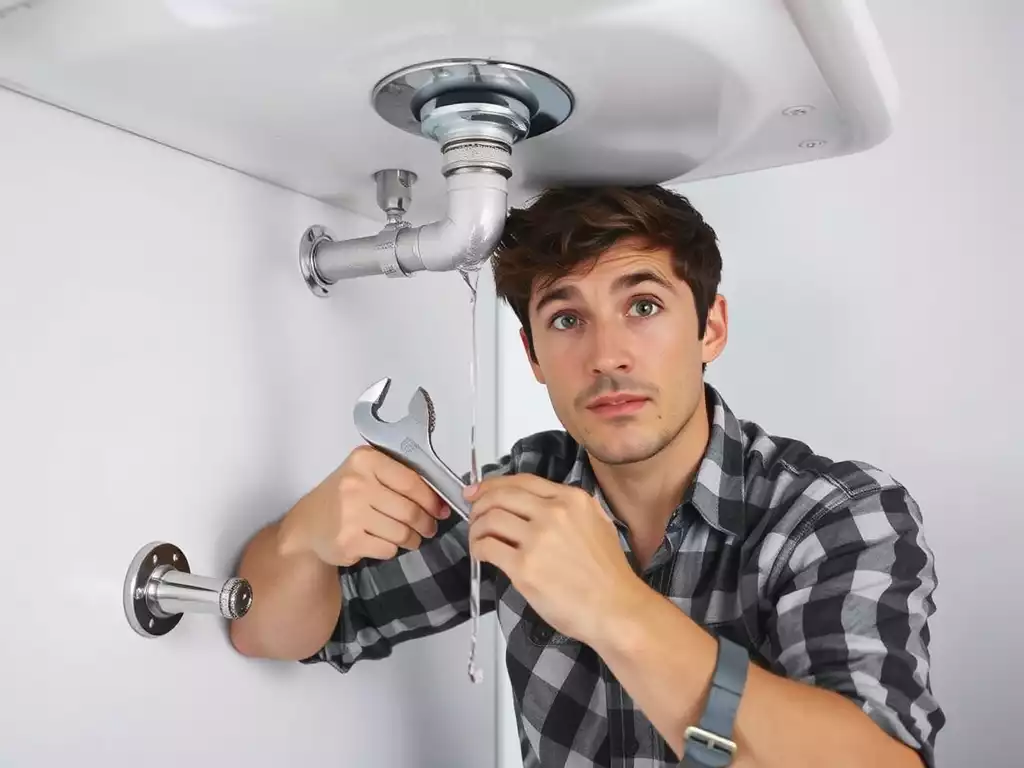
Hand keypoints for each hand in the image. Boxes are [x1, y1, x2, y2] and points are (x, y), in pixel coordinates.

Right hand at [280, 445, 450, 565]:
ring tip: (410, 538)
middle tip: (429, 527)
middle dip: (426, 522)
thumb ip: (397, 478)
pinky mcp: (348, 541)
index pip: (411, 481)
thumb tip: (438, 500)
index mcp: (365, 460)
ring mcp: (350, 514)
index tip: (440, 508)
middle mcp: (356, 484)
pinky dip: (391, 549)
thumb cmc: (342, 497)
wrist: (307, 525)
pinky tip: (383, 543)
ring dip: (412, 539)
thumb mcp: (365, 474)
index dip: (431, 499)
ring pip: (401, 532)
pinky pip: (388, 549)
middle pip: (409, 510)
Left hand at [465, 474, 639, 644]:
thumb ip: (569, 509)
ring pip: (489, 519)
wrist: (616, 609)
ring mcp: (538, 539)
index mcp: (572, 499)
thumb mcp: (597, 524)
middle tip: (472, 515)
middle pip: (500, 496)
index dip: (493, 484)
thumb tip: (535, 506)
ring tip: (477, 539)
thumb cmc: (608, 575)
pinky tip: (481, 555)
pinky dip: (478, 548)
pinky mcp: (524, 567)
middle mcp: (554, 513)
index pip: (522, 481)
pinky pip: (487, 547)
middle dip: (479, 504)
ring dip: (476, 528)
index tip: (478, 490)